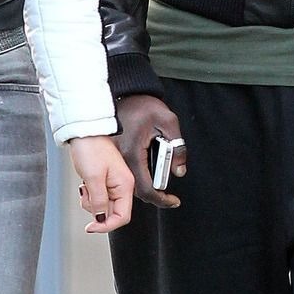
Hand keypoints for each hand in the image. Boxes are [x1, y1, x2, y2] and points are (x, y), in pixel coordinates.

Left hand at [68, 135, 134, 233]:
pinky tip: (86, 184)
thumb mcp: (93, 178)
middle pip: (112, 212)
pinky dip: (90, 195)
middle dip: (96, 210)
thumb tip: (101, 219)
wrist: (85, 133)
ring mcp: (114, 184)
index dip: (106, 225)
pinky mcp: (106, 181)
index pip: (122, 216)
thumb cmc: (91, 149)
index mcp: (125, 185)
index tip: (92, 227)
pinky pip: (99, 197)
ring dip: (91, 202)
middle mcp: (123, 186)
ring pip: (103, 206)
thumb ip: (99, 201)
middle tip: (86, 197)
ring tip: (85, 187)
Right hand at [116, 94, 186, 208]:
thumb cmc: (144, 105)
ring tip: (161, 180)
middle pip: (136, 189)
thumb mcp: (169, 122)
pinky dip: (139, 175)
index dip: (161, 199)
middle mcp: (120, 158)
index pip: (146, 187)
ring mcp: (115, 156)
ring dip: (146, 185)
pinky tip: (150, 168)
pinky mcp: (114, 153)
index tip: (173, 201)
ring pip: (130, 181)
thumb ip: (178, 148)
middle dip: (154, 194)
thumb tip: (179, 170)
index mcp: (133, 152)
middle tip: (169, 195)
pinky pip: (126, 172)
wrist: (125, 92)